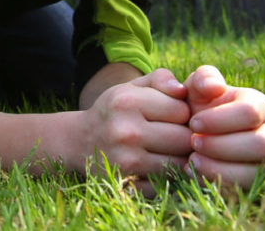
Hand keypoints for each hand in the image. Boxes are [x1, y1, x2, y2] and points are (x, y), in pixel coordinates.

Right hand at [79, 68, 192, 189]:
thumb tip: (183, 90)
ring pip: (179, 164)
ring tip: (167, 150)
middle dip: (185, 136)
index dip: (183, 113)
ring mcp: (126, 160)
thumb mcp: (131, 87)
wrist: (79, 141)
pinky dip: (167, 177)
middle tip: (174, 134)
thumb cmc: (115, 110)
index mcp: (127, 101)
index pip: (182, 110)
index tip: (171, 115)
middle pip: (184, 139)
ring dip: (178, 158)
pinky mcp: (128, 184)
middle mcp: (125, 131)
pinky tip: (155, 166)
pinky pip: (166, 183)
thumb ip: (160, 79)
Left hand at [182, 65, 264, 187]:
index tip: (194, 123)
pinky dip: (217, 182)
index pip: (251, 112)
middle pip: (261, 144)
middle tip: (193, 143)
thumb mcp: (196, 86)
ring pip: (256, 171)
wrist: (188, 133)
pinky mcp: (255, 181)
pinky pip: (244, 189)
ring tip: (192, 159)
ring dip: (220, 167)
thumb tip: (215, 86)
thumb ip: (204, 78)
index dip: (221, 119)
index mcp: (260, 105)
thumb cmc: (196, 105)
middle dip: (223, 145)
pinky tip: (193, 172)